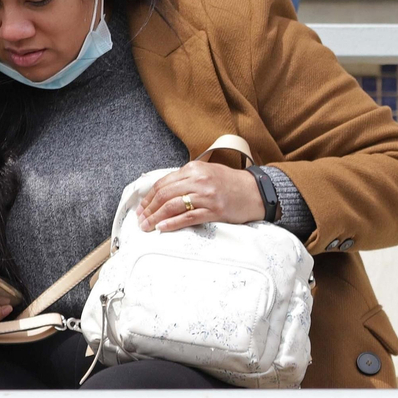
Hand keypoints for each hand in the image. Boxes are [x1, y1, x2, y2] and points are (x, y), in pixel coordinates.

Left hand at [137, 161, 265, 232]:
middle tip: (140, 220)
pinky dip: (172, 224)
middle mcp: (199, 180)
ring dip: (156, 218)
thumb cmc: (231, 184)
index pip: (163, 183)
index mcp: (194, 168)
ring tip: (147, 227)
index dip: (148, 198)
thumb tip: (162, 192)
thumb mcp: (208, 172)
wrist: (256, 192)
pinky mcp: (215, 210)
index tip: (141, 208)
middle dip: (148, 210)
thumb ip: (186, 178)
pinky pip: (188, 217)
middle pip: (164, 195)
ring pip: (172, 206)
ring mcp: (207, 195)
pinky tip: (162, 228)